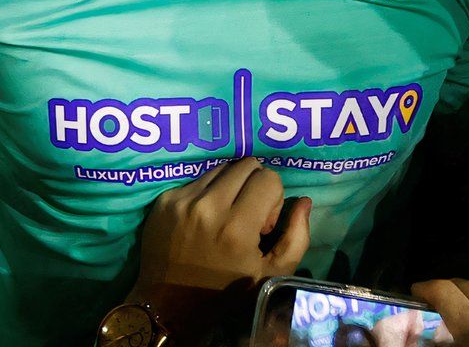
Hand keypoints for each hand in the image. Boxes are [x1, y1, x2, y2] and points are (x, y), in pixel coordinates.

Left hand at [131, 158, 308, 302]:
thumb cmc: (225, 292)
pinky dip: (207, 193)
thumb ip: (296, 238)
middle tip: (247, 215)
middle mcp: (207, 206)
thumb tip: (304, 201)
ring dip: (230, 187)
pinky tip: (203, 220)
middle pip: (246, 165)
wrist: (169, 304)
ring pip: (221, 168)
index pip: (268, 178)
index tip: (263, 225)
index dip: (274, 199)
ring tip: (225, 216)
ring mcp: (182, 200)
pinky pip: (197, 180)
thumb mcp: (271, 275)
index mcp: (236, 226)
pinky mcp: (164, 199)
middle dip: (255, 185)